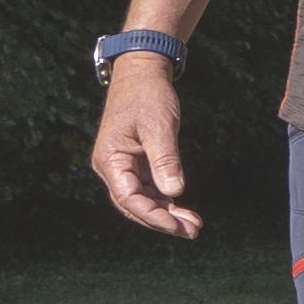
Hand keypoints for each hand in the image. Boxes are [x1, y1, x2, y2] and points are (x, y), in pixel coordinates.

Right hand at [91, 53, 199, 238]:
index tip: (178, 226)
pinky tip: (183, 209)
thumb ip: (165, 159)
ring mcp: (123, 166)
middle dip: (162, 220)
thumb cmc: (148, 95)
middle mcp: (112, 167)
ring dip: (166, 213)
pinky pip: (148, 188)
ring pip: (142, 199)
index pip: (129, 199)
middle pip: (134, 205)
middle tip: (192, 231)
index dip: (153, 216)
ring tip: (193, 224)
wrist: (143, 72)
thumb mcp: (159, 126)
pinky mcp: (136, 162)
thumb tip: (174, 193)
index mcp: (110, 160)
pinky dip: (165, 199)